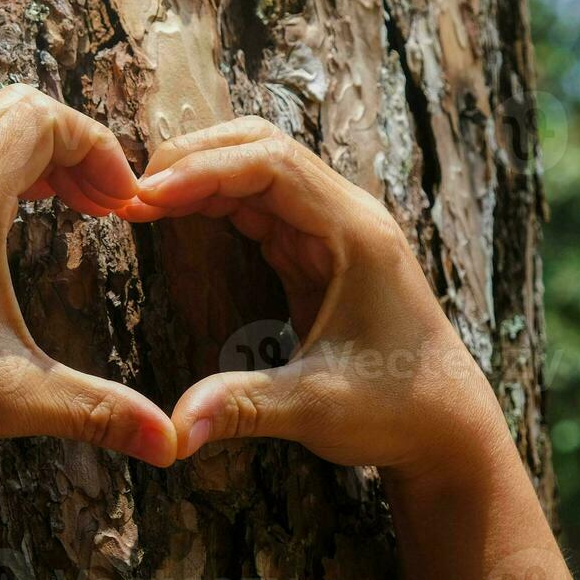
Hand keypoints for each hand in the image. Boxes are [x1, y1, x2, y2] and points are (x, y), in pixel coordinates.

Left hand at [0, 85, 177, 468]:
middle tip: (102, 204)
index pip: (41, 116)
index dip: (97, 147)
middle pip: (13, 108)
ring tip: (66, 209)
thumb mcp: (9, 397)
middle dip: (71, 145)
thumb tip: (171, 444)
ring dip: (29, 154)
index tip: (122, 203)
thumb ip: (96, 411)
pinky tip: (3, 228)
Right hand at [120, 117, 504, 476]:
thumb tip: (172, 432)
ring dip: (200, 175)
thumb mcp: (316, 408)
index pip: (270, 165)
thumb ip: (241, 407)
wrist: (447, 428)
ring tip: (141, 200)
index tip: (145, 197)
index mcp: (355, 233)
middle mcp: (347, 217)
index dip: (202, 172)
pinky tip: (172, 217)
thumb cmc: (398, 409)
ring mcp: (332, 231)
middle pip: (261, 147)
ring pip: (257, 170)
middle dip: (194, 157)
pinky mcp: (317, 254)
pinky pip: (259, 205)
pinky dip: (213, 202)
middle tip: (132, 190)